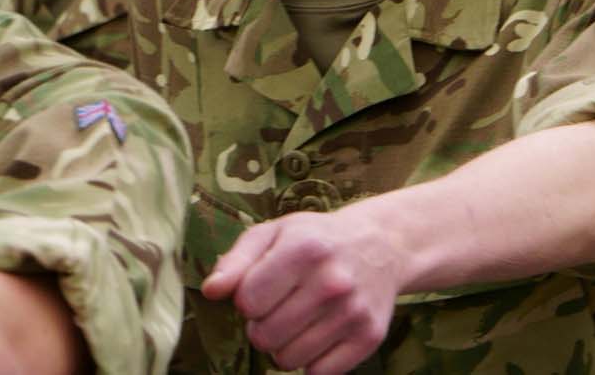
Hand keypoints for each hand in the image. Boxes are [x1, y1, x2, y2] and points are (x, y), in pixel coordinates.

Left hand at [201, 209, 401, 374]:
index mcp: (306, 249)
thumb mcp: (275, 233)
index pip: (248, 302)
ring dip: (286, 345)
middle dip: (264, 326)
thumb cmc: (316, 240)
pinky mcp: (370, 335)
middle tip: (282, 306)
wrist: (382, 244)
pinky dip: (314, 360)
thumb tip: (211, 291)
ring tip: (301, 319)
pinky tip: (322, 332)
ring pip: (288, 360)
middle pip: (265, 337)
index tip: (264, 288)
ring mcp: (354, 311)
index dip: (249, 299)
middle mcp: (333, 281)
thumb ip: (237, 260)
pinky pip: (318, 373)